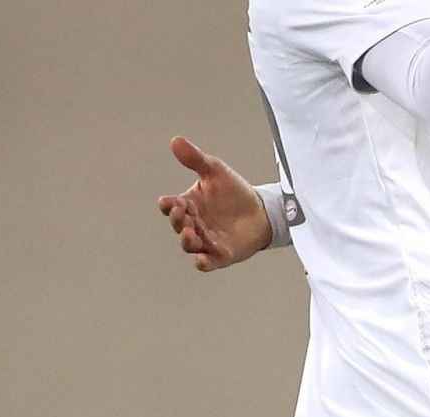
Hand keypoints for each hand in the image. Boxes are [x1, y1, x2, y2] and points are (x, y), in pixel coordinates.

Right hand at [155, 137, 272, 272]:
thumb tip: (175, 140)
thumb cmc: (234, 192)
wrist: (262, 210)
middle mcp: (193, 224)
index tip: (170, 202)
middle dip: (177, 220)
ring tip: (190, 233)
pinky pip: (207, 262)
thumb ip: (196, 159)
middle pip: (178, 225)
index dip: (167, 205)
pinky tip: (201, 260)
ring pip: (189, 244)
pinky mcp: (221, 254)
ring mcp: (206, 240)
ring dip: (187, 240)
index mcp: (187, 204)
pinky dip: (202, 262)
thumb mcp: (215, 171)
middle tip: (182, 212)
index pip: (170, 206)